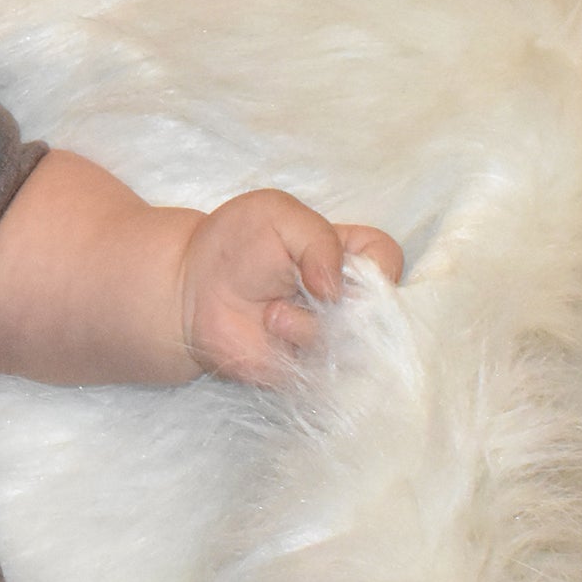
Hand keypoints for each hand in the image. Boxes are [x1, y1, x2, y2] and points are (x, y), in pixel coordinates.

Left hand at [180, 189, 403, 386]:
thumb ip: (318, 238)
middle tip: (301, 289)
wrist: (191, 290)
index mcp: (349, 254)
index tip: (335, 267)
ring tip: (271, 313)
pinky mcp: (313, 366)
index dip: (375, 266)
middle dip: (339, 302)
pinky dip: (296, 349)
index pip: (389, 259)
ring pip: (355, 341)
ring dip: (306, 324)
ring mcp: (334, 334)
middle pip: (383, 307)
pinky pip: (329, 368)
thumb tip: (337, 289)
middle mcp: (350, 296)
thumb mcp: (274, 213)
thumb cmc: (234, 244)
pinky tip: (270, 332)